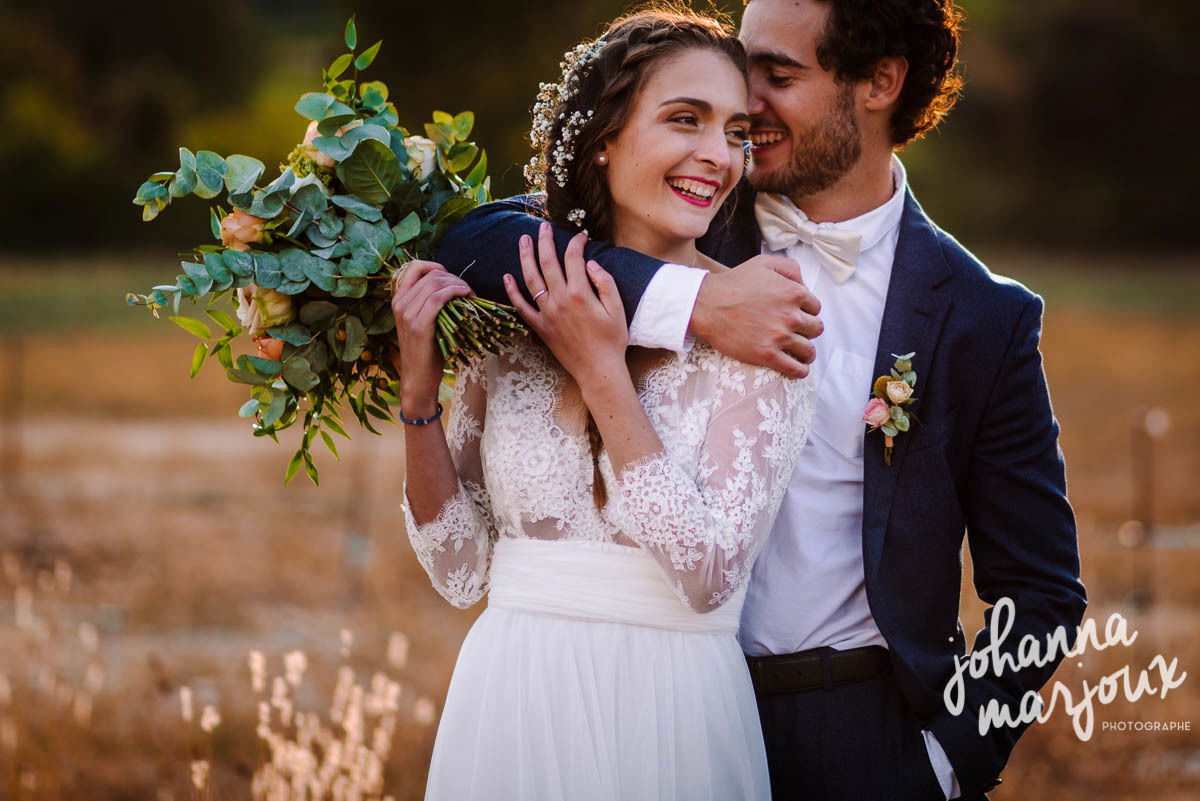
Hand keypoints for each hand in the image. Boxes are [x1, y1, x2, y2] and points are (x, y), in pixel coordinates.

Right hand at [390, 260, 472, 413]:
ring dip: (458, 284)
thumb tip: (451, 284)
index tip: (452, 277)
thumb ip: (429, 302)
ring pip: (435, 283)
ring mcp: (407, 313)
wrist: (419, 378)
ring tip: (470, 295)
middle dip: (454, 277)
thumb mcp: (424, 322)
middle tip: (468, 290)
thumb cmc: (427, 351)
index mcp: (399, 299)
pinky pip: (438, 298)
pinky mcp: (418, 325)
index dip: (436, 266)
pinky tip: (467, 296)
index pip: (414, 266)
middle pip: (430, 274)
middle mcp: (399, 303)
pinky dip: (455, 292)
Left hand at [502, 222, 627, 387]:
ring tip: (523, 240)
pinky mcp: (540, 327)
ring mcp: (547, 313)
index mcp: (581, 293)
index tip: (581, 237)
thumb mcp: (617, 309)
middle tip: (543, 227)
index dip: (577, 243)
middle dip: (545, 241)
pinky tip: (506, 276)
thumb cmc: (612, 340)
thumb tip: (591, 263)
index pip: (574, 258)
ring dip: (525, 257)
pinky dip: (512, 291)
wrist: (598, 370)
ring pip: (531, 279)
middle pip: (548, 262)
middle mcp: (560, 300)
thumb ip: (605, 282)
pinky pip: (521, 307)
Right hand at [690, 254, 822, 377]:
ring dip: (807, 352)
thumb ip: (790, 269)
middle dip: (808, 330)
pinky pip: (795, 368)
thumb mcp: (764, 264)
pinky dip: (800, 370)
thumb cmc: (733, 283)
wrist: (707, 305)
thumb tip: (805, 285)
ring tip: (801, 352)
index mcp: (793, 293)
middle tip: (797, 332)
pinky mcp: (767, 355)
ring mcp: (779, 337)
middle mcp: (790, 315)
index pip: (816, 307)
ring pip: (808, 350)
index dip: (807, 311)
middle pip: (815, 328)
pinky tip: (798, 368)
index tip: (797, 314)